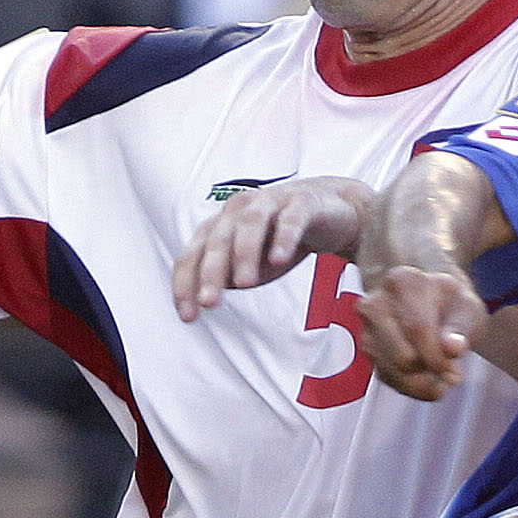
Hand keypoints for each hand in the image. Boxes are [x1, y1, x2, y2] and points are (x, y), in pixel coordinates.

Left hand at [172, 176, 370, 322]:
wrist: (331, 210)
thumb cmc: (280, 238)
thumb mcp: (251, 265)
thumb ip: (227, 278)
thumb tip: (204, 299)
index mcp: (220, 226)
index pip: (193, 255)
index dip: (186, 285)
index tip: (188, 316)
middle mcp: (239, 210)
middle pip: (218, 239)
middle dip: (211, 272)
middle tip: (210, 303)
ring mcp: (270, 201)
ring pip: (250, 223)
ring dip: (244, 253)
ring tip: (245, 283)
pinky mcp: (302, 201)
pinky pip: (291, 219)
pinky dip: (283, 238)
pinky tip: (279, 260)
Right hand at [356, 265, 490, 400]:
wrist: (431, 299)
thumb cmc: (450, 303)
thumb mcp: (467, 308)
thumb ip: (462, 329)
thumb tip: (453, 348)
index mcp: (403, 282)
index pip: (418, 330)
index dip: (438, 357)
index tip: (455, 370)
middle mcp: (376, 304)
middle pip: (403, 357)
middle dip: (430, 369)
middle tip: (449, 365)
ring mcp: (368, 328)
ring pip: (395, 373)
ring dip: (422, 380)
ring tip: (438, 366)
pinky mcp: (368, 351)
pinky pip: (389, 379)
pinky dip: (412, 384)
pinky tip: (426, 372)